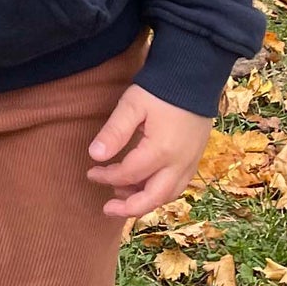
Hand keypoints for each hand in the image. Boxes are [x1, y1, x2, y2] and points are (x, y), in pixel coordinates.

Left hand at [87, 84, 213, 217]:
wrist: (194, 77)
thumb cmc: (160, 89)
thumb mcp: (132, 106)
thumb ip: (114, 132)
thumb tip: (95, 156)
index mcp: (161, 151)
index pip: (129, 174)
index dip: (107, 176)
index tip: (91, 171)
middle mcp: (179, 164)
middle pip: (153, 198)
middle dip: (128, 208)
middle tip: (106, 208)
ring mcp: (190, 163)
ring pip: (168, 195)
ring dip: (144, 201)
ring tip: (121, 195)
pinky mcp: (195, 159)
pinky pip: (178, 186)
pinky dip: (159, 192)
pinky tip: (144, 186)